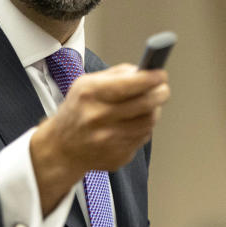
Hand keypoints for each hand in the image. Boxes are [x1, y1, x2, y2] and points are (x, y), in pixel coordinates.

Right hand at [30, 64, 169, 214]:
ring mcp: (109, 140)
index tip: (161, 74)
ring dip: (153, 111)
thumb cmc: (77, 111)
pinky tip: (132, 124)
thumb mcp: (85, 84)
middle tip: (163, 89)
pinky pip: (142, 138)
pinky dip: (142, 129)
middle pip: (146, 103)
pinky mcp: (118, 156)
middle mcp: (99, 117)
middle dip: (160, 93)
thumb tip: (144, 70)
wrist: (62, 148)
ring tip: (146, 106)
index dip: (152, 78)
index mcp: (90, 94)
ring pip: (148, 122)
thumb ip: (116, 75)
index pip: (131, 84)